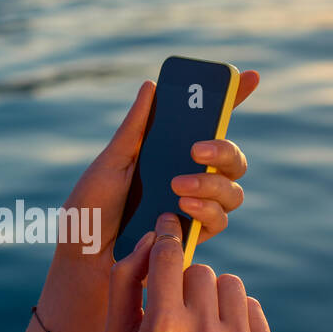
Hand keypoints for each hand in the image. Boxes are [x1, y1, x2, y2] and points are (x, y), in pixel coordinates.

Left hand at [58, 72, 259, 273]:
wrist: (83, 255)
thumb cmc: (91, 209)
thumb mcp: (110, 163)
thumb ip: (135, 129)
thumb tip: (152, 86)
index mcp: (171, 154)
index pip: (209, 123)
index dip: (234, 99)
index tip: (249, 76)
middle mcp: (191, 178)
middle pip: (233, 160)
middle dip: (223, 150)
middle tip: (197, 150)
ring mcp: (196, 208)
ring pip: (232, 191)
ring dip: (211, 184)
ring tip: (178, 186)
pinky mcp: (194, 237)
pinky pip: (219, 220)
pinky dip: (206, 211)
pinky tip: (183, 209)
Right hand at [105, 212, 275, 331]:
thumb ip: (125, 279)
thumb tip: (153, 236)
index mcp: (164, 328)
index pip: (169, 257)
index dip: (167, 234)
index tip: (169, 222)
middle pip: (200, 269)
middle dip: (186, 282)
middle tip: (177, 310)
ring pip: (229, 283)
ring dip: (213, 296)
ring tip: (200, 325)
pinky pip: (250, 305)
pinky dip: (234, 316)